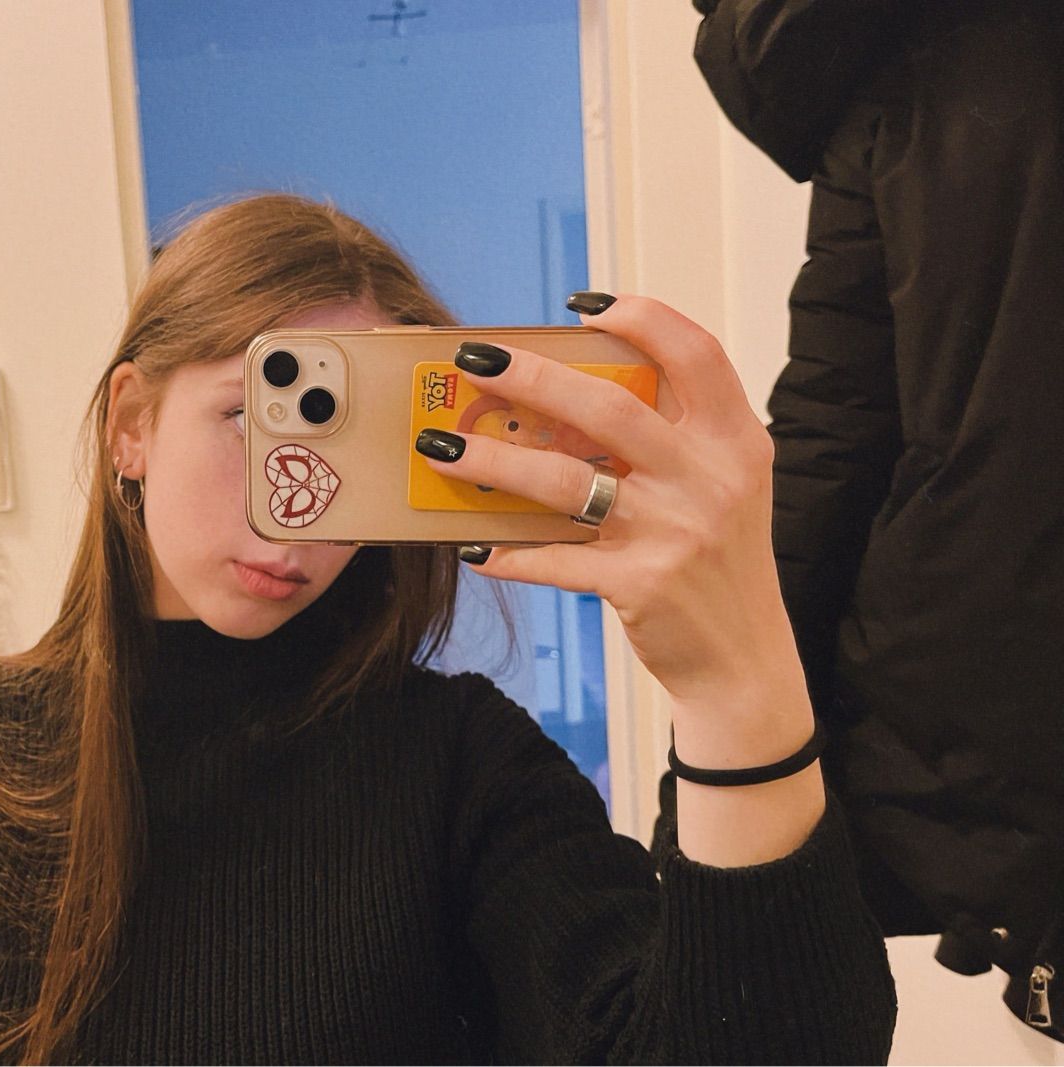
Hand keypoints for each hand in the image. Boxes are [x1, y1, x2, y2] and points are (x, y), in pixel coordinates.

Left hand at [416, 294, 804, 713]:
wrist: (744, 661)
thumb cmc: (718, 562)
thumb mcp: (723, 486)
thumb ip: (672, 436)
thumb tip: (569, 395)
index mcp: (736, 439)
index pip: (695, 352)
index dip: (639, 317)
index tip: (581, 307)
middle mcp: (711, 478)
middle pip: (609, 407)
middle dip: (531, 377)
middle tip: (473, 359)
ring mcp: (675, 531)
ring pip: (566, 481)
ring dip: (494, 461)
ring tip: (440, 448)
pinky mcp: (641, 584)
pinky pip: (556, 560)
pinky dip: (508, 554)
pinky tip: (469, 548)